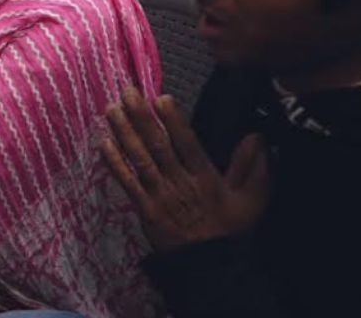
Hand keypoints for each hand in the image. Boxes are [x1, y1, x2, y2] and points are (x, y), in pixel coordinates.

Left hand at [100, 87, 269, 250]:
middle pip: (157, 145)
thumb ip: (253, 167)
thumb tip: (257, 136)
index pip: (187, 143)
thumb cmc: (230, 230)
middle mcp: (179, 183)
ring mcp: (159, 196)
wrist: (209, 268)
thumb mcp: (252, 200)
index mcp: (205, 178)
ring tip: (111, 109)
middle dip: (141, 117)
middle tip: (127, 91)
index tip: (161, 98)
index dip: (173, 121)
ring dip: (124, 133)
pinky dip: (115, 163)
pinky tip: (103, 143)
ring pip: (139, 159)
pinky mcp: (144, 209)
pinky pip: (127, 183)